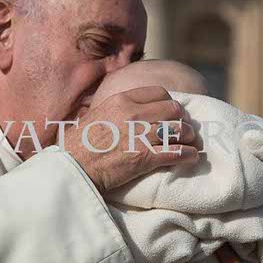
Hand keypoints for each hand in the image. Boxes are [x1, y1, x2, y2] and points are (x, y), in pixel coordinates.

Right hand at [64, 86, 198, 192]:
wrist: (72, 169)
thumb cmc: (76, 146)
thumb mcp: (91, 117)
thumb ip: (109, 109)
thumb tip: (117, 110)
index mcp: (120, 100)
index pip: (158, 92)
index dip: (169, 102)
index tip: (170, 112)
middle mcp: (133, 114)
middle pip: (174, 109)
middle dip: (181, 119)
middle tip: (183, 129)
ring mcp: (140, 136)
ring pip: (179, 130)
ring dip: (188, 137)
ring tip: (189, 143)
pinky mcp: (145, 158)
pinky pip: (177, 153)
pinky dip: (188, 155)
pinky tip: (191, 157)